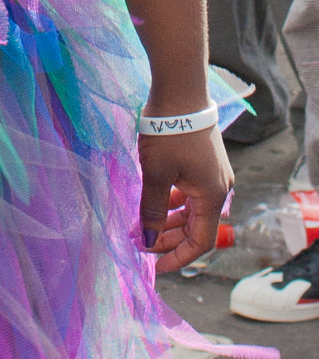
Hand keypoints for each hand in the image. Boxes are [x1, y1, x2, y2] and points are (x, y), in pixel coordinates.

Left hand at [138, 126, 232, 272]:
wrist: (180, 92)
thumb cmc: (168, 134)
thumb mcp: (156, 174)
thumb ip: (152, 210)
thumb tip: (148, 239)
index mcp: (212, 196)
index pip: (200, 242)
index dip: (178, 257)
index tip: (155, 266)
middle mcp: (218, 188)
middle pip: (196, 227)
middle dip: (168, 239)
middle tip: (140, 243)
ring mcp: (211, 174)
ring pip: (191, 210)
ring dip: (168, 221)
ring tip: (143, 225)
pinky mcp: (202, 161)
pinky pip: (189, 192)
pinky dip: (172, 202)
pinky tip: (153, 201)